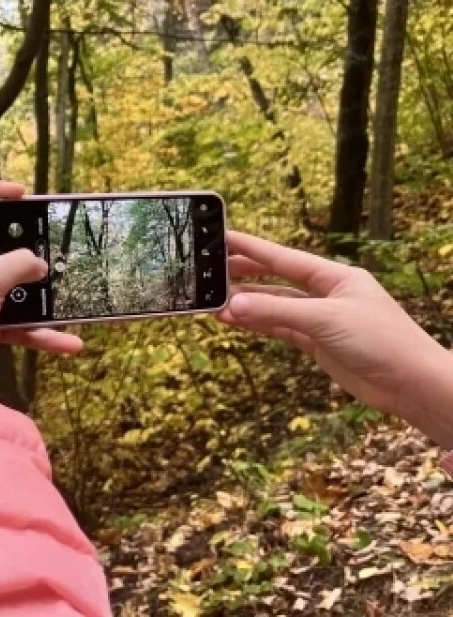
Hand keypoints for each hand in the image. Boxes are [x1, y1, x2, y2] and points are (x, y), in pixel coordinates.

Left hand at [0, 180, 83, 391]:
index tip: (21, 194)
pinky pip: (20, 325)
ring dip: (39, 295)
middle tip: (49, 238)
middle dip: (23, 246)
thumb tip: (39, 265)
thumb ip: (18, 264)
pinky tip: (69, 343)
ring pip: (13, 289)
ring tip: (65, 291)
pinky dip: (42, 333)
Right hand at [218, 231, 452, 444]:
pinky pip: (280, 329)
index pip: (283, 258)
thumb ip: (277, 312)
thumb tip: (232, 307)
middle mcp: (327, 294)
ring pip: (275, 307)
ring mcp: (322, 320)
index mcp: (335, 276)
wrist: (412, 385)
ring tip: (213, 303)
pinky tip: (235, 321)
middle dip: (244, 275)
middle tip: (209, 270)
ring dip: (246, 305)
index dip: (251, 248)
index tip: (220, 236)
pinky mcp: (318, 344)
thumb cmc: (382, 342)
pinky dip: (257, 325)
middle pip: (276, 279)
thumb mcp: (325, 321)